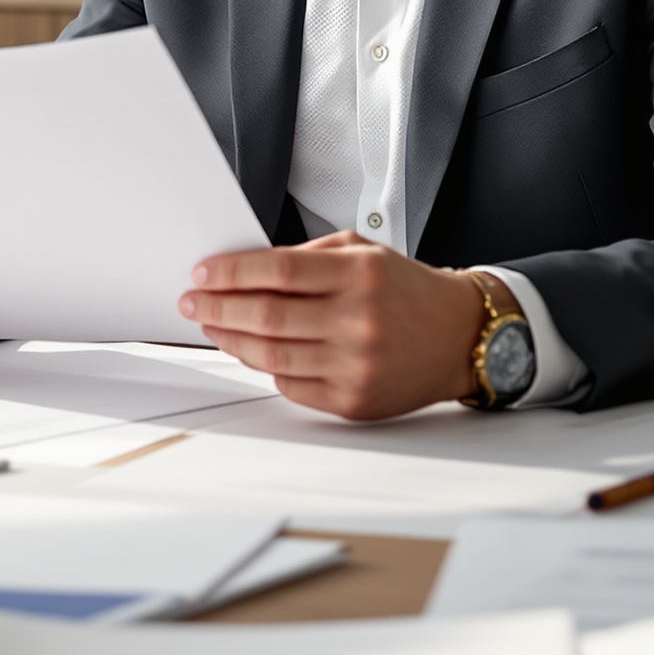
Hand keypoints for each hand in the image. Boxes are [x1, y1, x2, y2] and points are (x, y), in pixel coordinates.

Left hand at [179, 233, 482, 419]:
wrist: (460, 337)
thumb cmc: (408, 291)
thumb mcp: (365, 254)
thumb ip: (308, 256)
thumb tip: (246, 269)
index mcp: (360, 274)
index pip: (278, 269)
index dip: (232, 272)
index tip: (203, 272)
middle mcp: (359, 320)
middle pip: (267, 315)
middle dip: (218, 307)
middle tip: (193, 302)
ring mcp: (356, 365)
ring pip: (271, 355)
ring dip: (231, 340)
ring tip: (212, 326)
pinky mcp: (354, 400)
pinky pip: (291, 385)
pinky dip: (264, 367)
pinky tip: (251, 351)